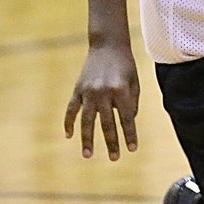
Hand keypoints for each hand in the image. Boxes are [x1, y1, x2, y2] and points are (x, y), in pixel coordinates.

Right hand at [64, 43, 139, 159]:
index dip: (129, 135)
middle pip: (107, 123)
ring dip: (87, 139)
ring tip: (88, 155)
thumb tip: (127, 122)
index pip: (126, 118)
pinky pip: (71, 109)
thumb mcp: (134, 82)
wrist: (108, 44)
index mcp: (120, 90)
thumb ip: (132, 103)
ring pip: (87, 120)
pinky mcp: (78, 88)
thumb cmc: (125, 64)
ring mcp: (88, 91)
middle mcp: (103, 92)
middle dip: (112, 142)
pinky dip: (69, 122)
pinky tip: (68, 135)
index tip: (132, 149)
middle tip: (115, 158)